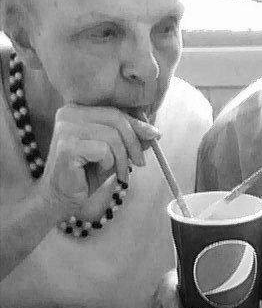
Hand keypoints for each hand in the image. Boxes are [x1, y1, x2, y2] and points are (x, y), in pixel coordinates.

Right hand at [37, 104, 160, 216]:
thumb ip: (130, 139)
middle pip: (115, 118)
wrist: (61, 198)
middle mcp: (68, 113)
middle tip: (140, 162)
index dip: (137, 124)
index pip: (115, 111)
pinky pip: (103, 150)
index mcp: (78, 109)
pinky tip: (100, 172)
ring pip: (112, 136)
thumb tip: (153, 132)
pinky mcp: (67, 147)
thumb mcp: (114, 152)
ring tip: (119, 172)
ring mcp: (66, 128)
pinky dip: (109, 164)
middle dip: (134, 141)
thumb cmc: (86, 174)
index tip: (154, 136)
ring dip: (122, 158)